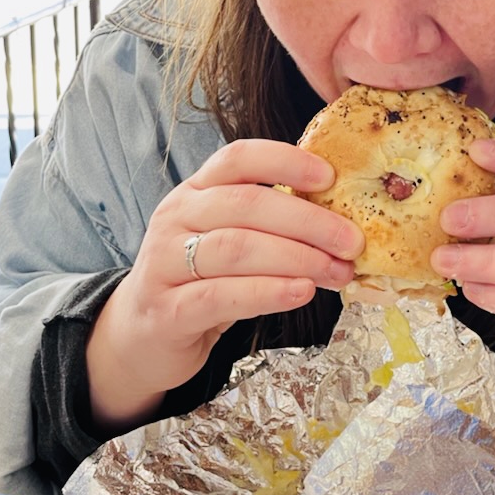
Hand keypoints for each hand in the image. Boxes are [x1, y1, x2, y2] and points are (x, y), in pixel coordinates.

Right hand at [86, 139, 363, 432]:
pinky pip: (222, 295)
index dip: (285, 161)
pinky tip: (302, 292)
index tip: (330, 176)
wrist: (143, 336)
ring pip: (236, 248)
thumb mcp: (229, 238)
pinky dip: (268, 292)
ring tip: (337, 271)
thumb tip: (344, 219)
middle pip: (246, 204)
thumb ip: (270, 223)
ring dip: (297, 258)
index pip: (237, 158)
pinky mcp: (167, 311)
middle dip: (307, 220)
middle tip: (351, 241)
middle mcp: (176, 218)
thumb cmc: (201, 280)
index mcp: (196, 191)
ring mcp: (165, 263)